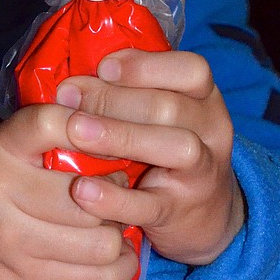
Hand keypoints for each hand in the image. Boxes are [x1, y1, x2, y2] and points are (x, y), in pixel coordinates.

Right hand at [0, 103, 138, 279]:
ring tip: (109, 228)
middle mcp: (0, 190)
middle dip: (115, 198)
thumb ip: (47, 142)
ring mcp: (12, 240)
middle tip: (114, 197)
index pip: (48, 123)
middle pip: (90, 195)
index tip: (107, 145)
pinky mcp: (26, 278)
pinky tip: (116, 258)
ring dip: (117, 236)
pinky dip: (119, 269)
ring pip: (99, 241)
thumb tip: (117, 139)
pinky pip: (95, 279)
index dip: (90, 129)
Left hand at [56, 49, 244, 266]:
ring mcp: (202, 175)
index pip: (192, 70)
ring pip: (176, 149)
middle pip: (171, 107)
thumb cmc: (165, 150)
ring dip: (120, 136)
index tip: (103, 67)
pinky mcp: (181, 213)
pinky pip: (150, 206)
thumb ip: (129, 93)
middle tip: (67, 97)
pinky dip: (115, 199)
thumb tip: (73, 82)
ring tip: (75, 131)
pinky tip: (82, 189)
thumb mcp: (162, 115)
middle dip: (114, 99)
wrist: (205, 214)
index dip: (146, 65)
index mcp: (205, 99)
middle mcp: (212, 132)